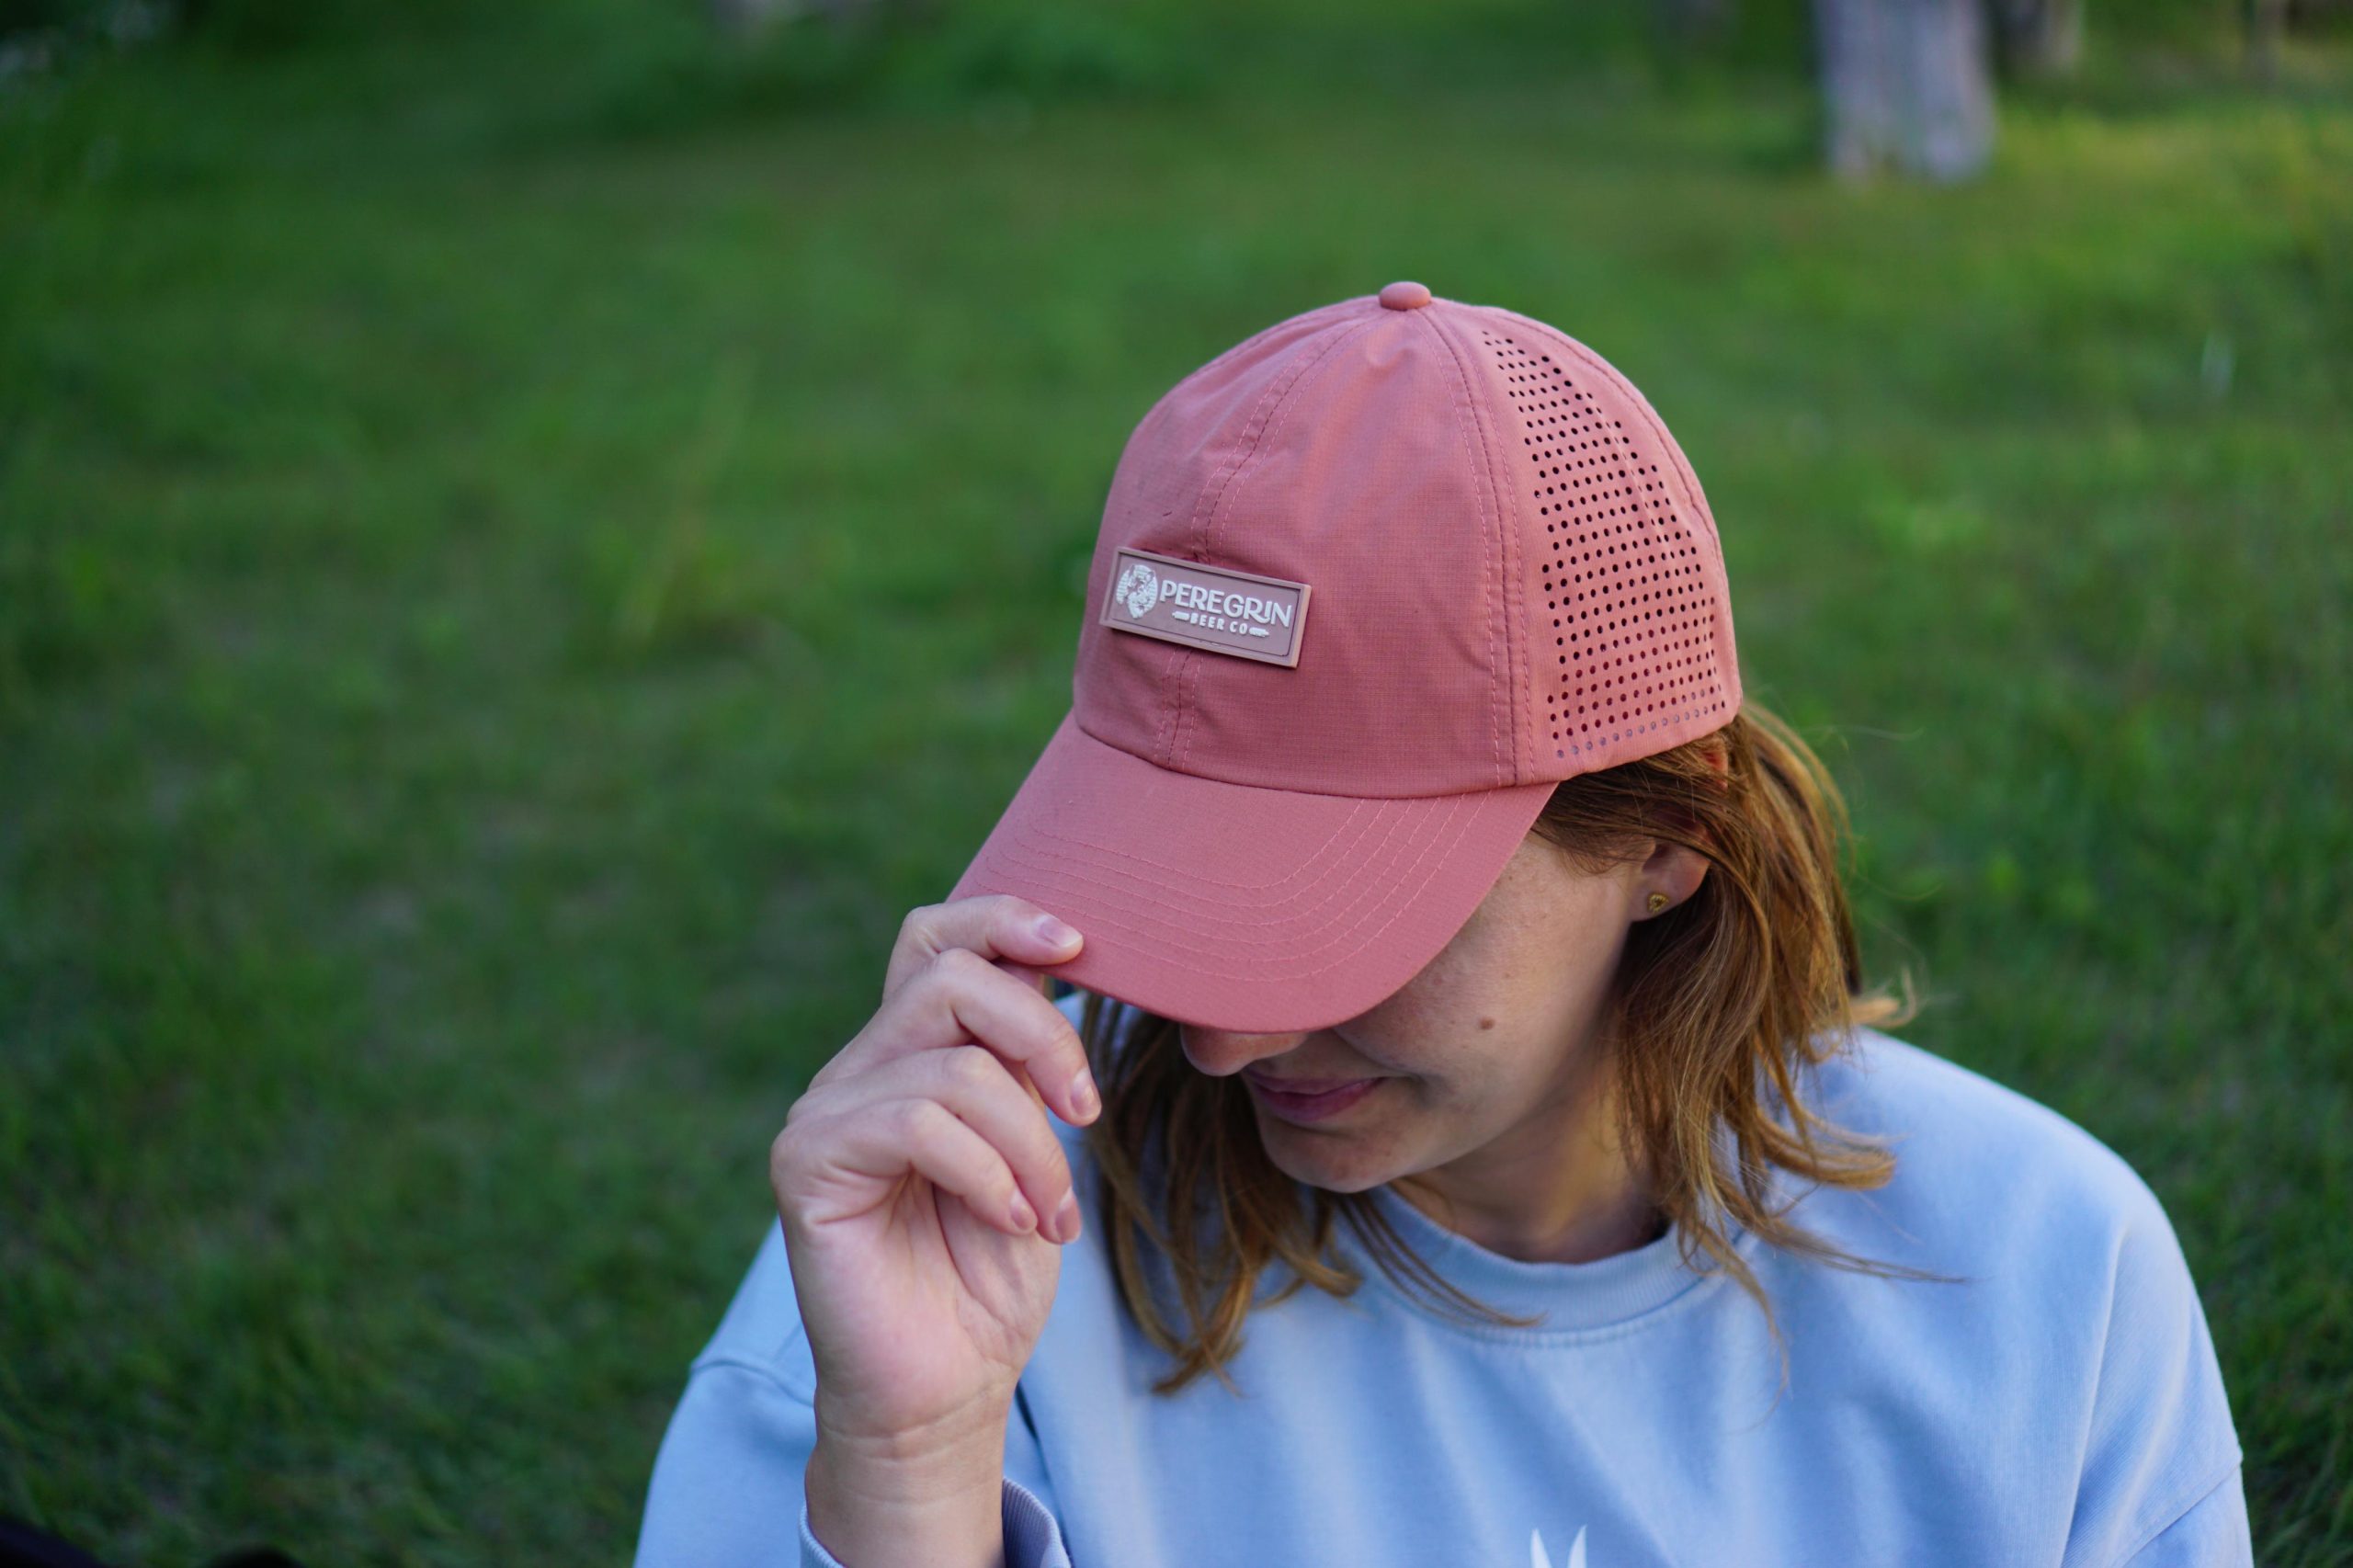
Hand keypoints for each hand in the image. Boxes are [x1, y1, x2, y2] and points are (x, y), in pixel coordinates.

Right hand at [771, 895, 1095, 1469]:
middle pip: (953, 977)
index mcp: (910, 1053)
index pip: (936, 937)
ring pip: (955, 1065)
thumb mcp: (1032, 1144)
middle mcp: (859, 1068)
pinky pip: (917, 1123)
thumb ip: (1023, 1061)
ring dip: (1032, 1143)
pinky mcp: (806, 1165)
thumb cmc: (990, 1275)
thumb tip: (1056, 959)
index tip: (1081, 945)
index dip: (1004, 918)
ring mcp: (824, 1113)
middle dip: (1044, 1035)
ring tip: (1050, 1213)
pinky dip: (989, 1172)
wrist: (945, 1392)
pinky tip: (1010, 1222)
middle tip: (1087, 1112)